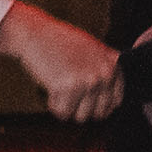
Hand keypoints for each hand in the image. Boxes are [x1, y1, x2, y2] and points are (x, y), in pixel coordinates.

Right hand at [0, 3, 121, 121]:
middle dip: (83, 107)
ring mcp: (88, 80)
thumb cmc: (61, 43)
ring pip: (81, 116)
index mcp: (114, 64)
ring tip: (61, 87)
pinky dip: (54, 104)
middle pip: (99, 113)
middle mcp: (105, 73)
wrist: (36, 34)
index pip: (116, 102)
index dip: (98, 104)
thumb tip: (112, 104)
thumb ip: (105, 71)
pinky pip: (62, 113)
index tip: (84, 98)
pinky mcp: (69, 87)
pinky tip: (51, 86)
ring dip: (68, 107)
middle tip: (70, 93)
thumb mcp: (94, 51)